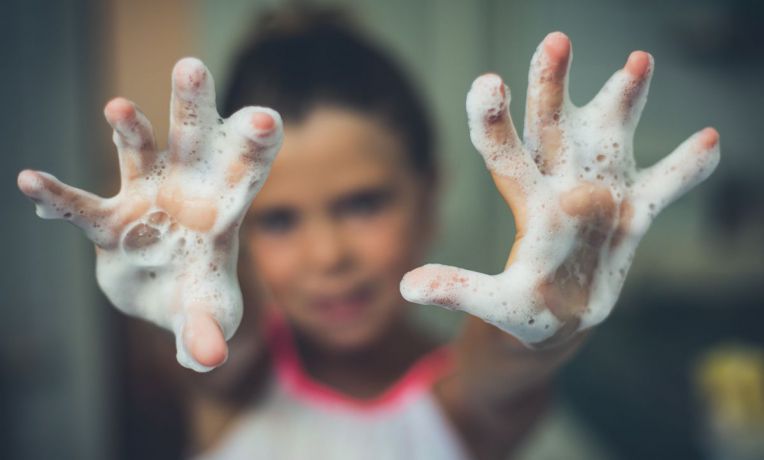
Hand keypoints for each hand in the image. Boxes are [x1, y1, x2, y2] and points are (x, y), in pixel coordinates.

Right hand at [17, 58, 282, 370]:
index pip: (244, 173)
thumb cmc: (198, 297)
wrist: (165, 296)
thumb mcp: (205, 316)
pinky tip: (31, 182)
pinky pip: (83, 206)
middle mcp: (186, 192)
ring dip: (128, 131)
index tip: (265, 118)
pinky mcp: (112, 220)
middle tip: (190, 67)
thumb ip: (207, 331)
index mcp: (223, 211)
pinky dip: (59, 197)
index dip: (254, 146)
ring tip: (118, 108)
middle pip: (192, 142)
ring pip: (138, 155)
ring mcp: (147, 199)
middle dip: (192, 107)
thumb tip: (210, 359)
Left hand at [401, 32, 718, 346]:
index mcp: (527, 204)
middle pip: (553, 129)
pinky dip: (683, 170)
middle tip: (554, 40)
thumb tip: (407, 286)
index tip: (487, 83)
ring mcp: (600, 195)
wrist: (558, 321)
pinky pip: (662, 189)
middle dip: (553, 87)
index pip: (506, 155)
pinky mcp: (633, 216)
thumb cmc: (521, 311)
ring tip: (637, 61)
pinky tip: (708, 141)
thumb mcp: (494, 304)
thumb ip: (460, 290)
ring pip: (608, 139)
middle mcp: (561, 187)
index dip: (495, 122)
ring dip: (623, 103)